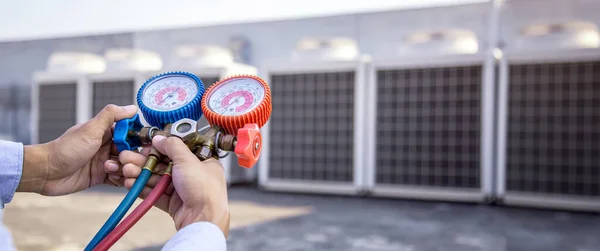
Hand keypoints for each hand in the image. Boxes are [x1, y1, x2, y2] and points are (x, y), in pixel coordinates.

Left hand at [17, 104, 137, 195]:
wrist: (46, 172)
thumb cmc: (66, 149)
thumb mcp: (90, 129)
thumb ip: (111, 116)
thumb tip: (132, 107)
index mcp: (107, 132)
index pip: (132, 134)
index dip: (139, 140)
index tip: (144, 146)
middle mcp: (108, 146)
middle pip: (132, 152)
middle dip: (133, 158)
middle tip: (123, 161)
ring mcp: (105, 162)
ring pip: (127, 166)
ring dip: (126, 170)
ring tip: (111, 170)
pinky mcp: (101, 177)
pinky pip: (120, 179)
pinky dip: (121, 180)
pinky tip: (115, 179)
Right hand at [114, 135, 229, 235]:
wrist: (203, 220)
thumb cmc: (204, 190)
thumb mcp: (188, 160)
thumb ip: (172, 146)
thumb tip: (160, 139)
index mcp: (203, 162)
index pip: (179, 150)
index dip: (161, 148)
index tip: (146, 146)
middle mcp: (194, 175)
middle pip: (165, 165)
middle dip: (144, 162)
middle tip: (127, 158)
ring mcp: (184, 191)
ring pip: (158, 179)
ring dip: (141, 174)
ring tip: (126, 170)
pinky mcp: (175, 204)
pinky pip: (156, 194)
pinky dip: (144, 189)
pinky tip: (131, 183)